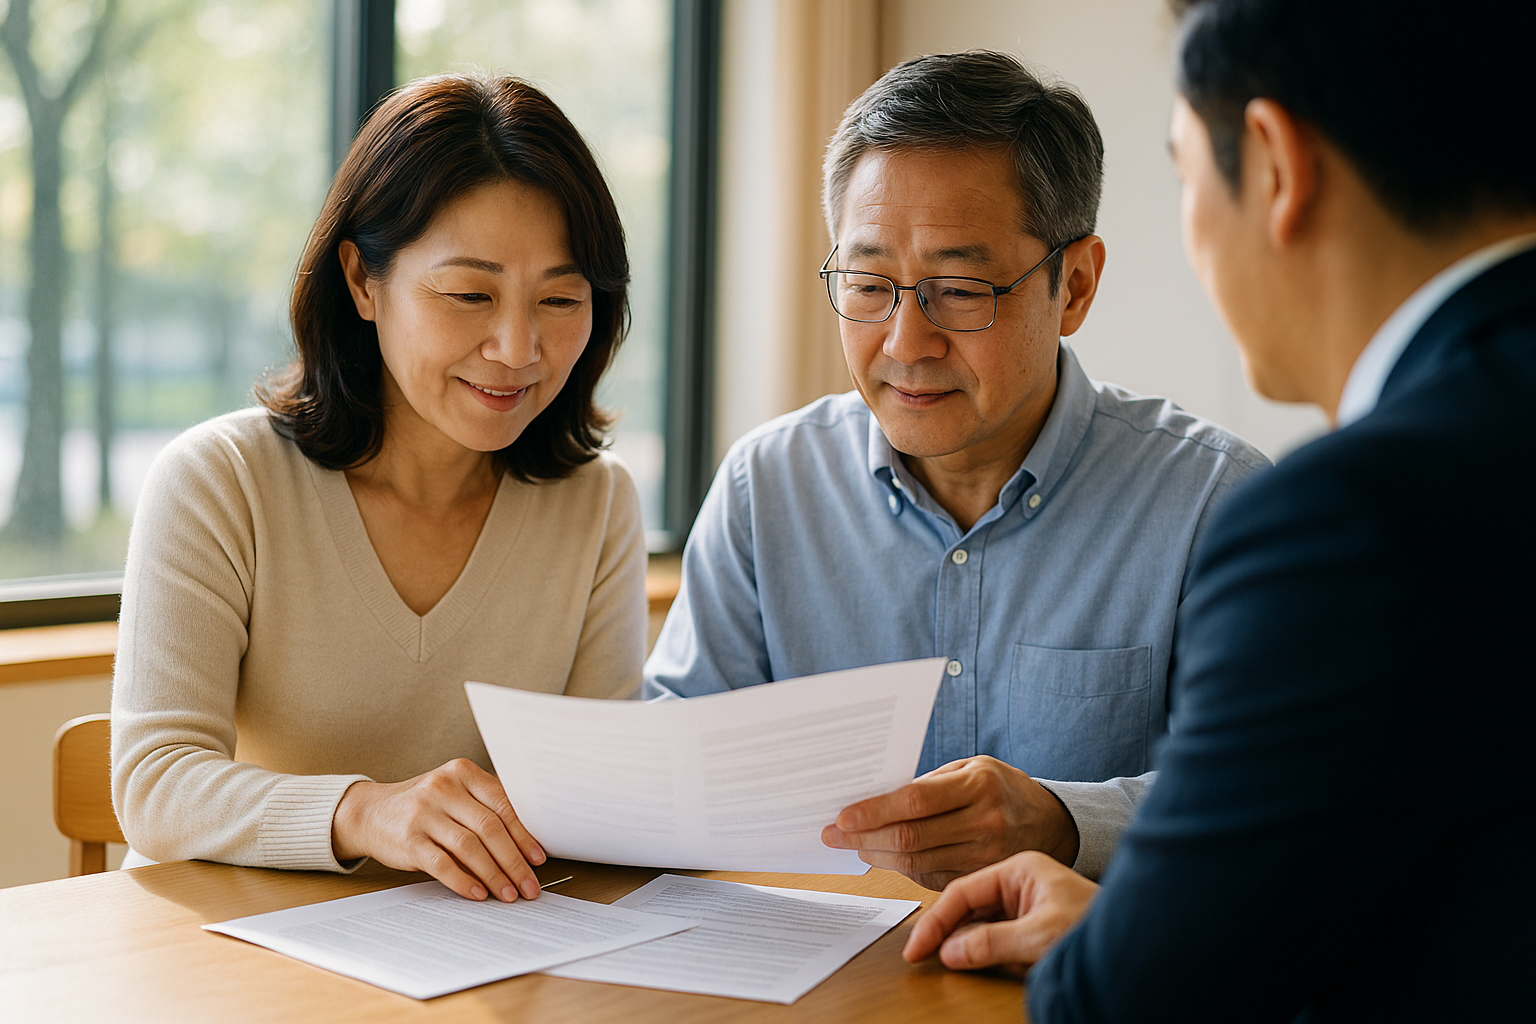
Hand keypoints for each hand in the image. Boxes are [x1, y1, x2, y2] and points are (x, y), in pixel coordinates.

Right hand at [331, 758, 546, 901]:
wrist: (369, 812)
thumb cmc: (423, 805)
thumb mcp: (454, 792)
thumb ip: (485, 806)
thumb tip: (527, 843)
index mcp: (462, 772)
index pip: (502, 804)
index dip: (524, 834)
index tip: (539, 858)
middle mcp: (443, 788)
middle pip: (489, 828)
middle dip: (514, 861)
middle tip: (529, 885)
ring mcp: (423, 813)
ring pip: (469, 847)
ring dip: (494, 875)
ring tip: (508, 894)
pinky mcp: (407, 840)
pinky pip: (442, 864)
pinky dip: (463, 881)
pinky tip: (478, 893)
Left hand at [821, 755, 1079, 889]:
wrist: (1050, 823)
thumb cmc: (1000, 787)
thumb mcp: (971, 768)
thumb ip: (929, 783)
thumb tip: (875, 799)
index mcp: (978, 786)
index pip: (915, 802)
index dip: (874, 812)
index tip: (843, 816)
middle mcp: (983, 823)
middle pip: (910, 837)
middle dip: (863, 837)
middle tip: (833, 834)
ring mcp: (984, 857)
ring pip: (915, 862)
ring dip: (876, 855)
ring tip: (851, 844)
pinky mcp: (979, 879)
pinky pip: (929, 877)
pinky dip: (899, 868)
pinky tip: (881, 856)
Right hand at [902, 850, 1097, 970]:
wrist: (1141, 945)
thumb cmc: (1098, 927)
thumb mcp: (1040, 937)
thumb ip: (991, 944)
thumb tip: (950, 953)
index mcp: (1019, 868)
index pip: (963, 891)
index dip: (936, 921)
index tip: (917, 948)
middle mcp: (1019, 884)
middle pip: (968, 908)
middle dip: (946, 932)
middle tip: (921, 957)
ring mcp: (1026, 906)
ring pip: (979, 926)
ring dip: (965, 946)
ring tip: (945, 963)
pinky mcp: (1032, 929)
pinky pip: (996, 940)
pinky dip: (983, 955)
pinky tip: (974, 965)